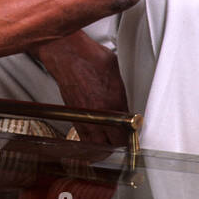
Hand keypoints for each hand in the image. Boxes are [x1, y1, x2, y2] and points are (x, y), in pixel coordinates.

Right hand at [33, 31, 130, 145]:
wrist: (65, 52)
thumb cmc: (88, 57)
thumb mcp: (115, 74)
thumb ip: (120, 94)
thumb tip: (123, 101)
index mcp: (112, 106)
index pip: (123, 136)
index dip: (129, 139)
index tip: (132, 136)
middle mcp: (95, 114)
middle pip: (106, 146)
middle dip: (114, 146)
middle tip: (120, 142)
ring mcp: (80, 114)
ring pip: (91, 142)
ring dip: (99, 144)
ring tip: (105, 141)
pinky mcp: (69, 110)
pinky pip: (80, 131)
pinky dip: (87, 135)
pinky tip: (91, 130)